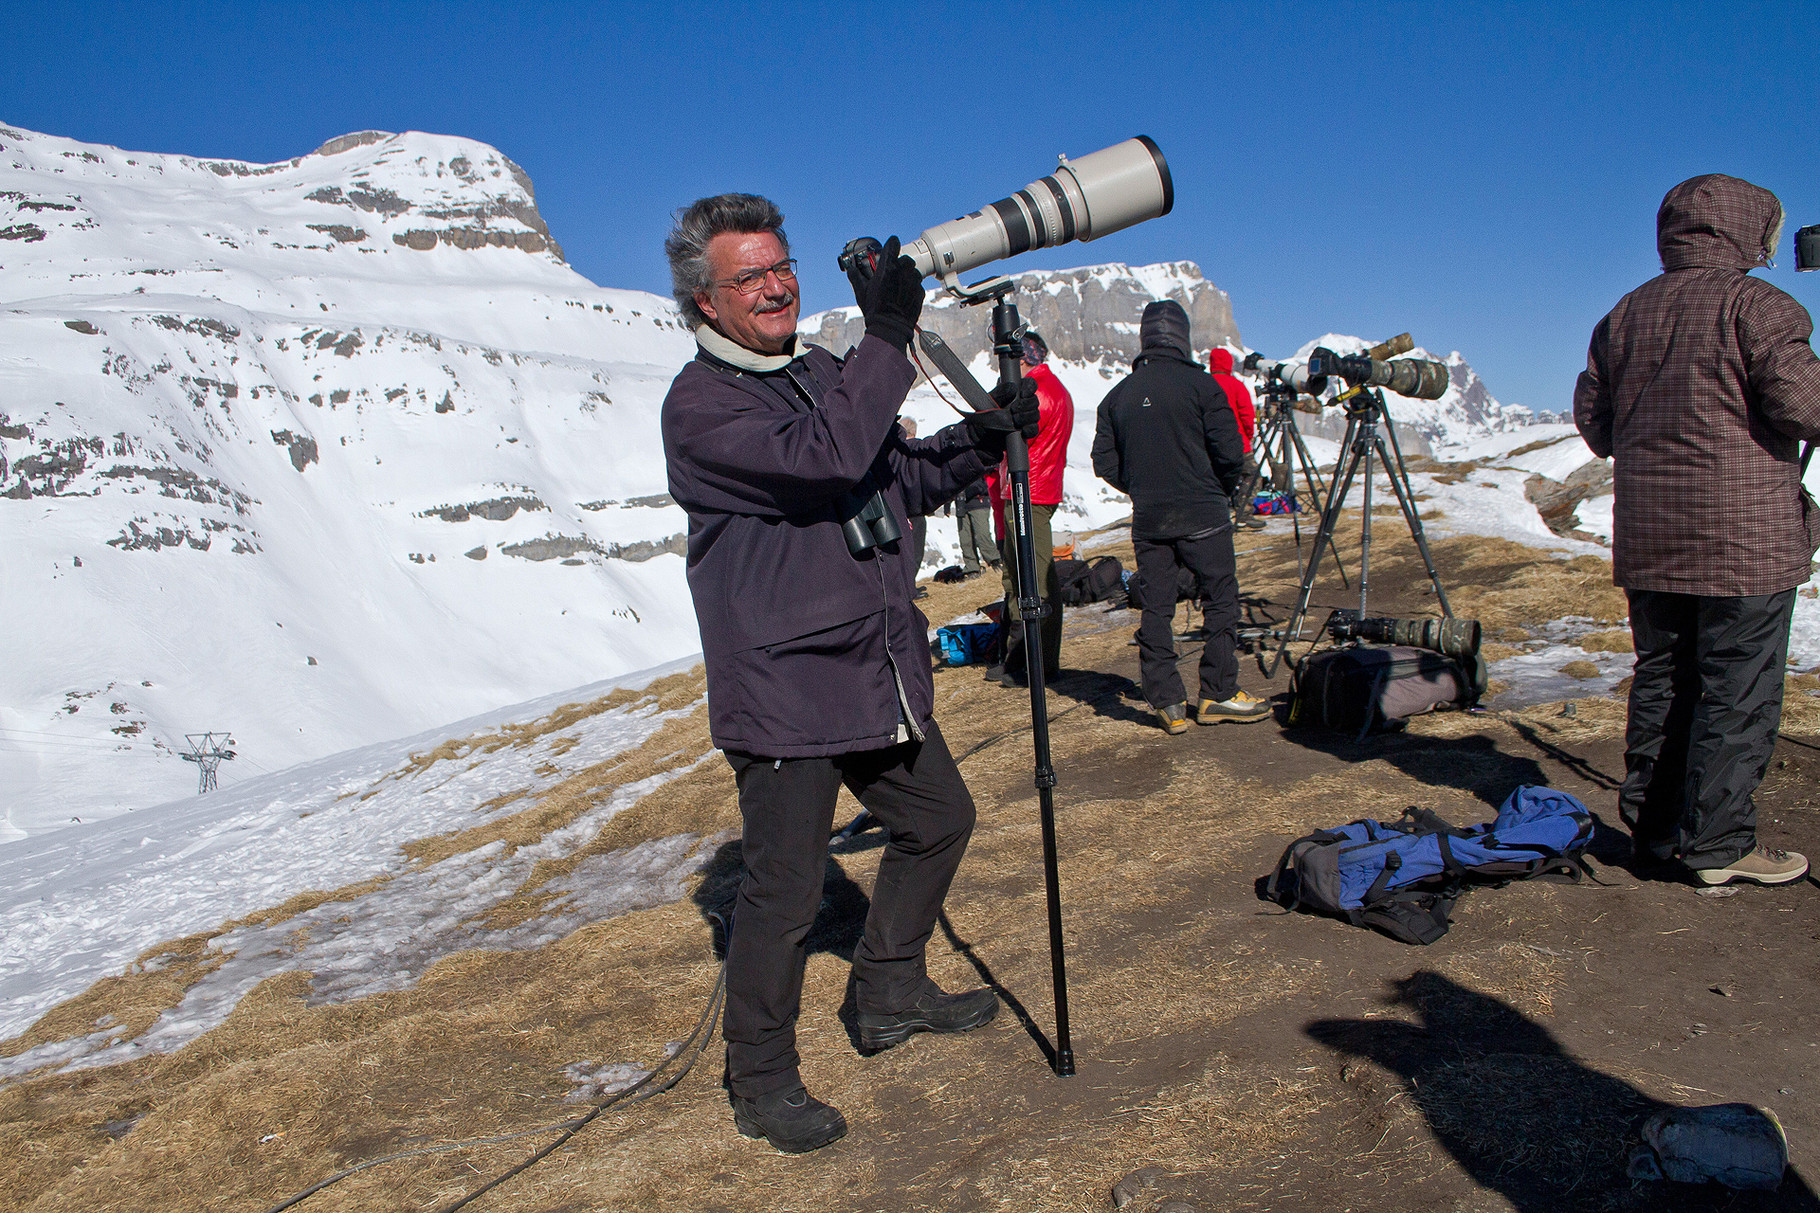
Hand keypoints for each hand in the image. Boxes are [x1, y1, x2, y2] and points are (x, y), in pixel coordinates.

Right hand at [847, 235, 922, 350]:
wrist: (890, 328)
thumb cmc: (875, 310)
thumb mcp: (861, 293)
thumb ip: (856, 278)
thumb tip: (850, 270)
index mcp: (887, 267)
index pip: (893, 243)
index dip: (892, 244)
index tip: (891, 246)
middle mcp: (902, 271)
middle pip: (905, 259)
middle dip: (900, 264)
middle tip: (893, 273)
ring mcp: (913, 281)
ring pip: (913, 272)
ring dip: (908, 276)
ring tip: (899, 287)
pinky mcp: (920, 292)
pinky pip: (918, 285)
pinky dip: (913, 289)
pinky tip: (904, 297)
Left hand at [965, 378, 1040, 452]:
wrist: (980, 435)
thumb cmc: (983, 415)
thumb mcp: (988, 402)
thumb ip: (1000, 393)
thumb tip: (1014, 388)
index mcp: (1015, 392)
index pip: (1030, 384)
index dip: (1030, 387)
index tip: (1023, 393)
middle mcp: (1022, 403)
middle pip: (1034, 400)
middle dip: (1026, 404)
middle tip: (1013, 409)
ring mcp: (1026, 417)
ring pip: (1035, 414)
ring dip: (1026, 417)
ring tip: (1014, 420)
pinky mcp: (1026, 431)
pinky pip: (1034, 429)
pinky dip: (1030, 429)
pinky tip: (1023, 430)